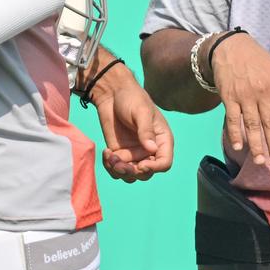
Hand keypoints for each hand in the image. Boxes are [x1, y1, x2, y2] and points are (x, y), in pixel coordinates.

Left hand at [90, 65, 173, 182]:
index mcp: (161, 140)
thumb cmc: (132, 98)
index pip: (164, 163)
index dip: (154, 168)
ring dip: (119, 171)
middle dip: (133, 172)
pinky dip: (109, 166)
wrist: (112, 93)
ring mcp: (133, 153)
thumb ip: (146, 130)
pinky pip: (115, 169)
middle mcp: (149, 150)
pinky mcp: (119, 153)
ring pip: (130, 175)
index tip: (140, 164)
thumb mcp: (141, 112)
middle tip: (119, 164)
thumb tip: (152, 149)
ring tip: (110, 157)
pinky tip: (106, 152)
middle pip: (146, 173)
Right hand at [209, 32, 269, 165]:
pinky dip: (235, 134)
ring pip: (252, 125)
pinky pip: (232, 119)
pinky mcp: (228, 96)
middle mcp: (263, 91)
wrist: (231, 47)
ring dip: (256, 145)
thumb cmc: (259, 63)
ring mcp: (244, 95)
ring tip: (260, 161)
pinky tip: (239, 147)